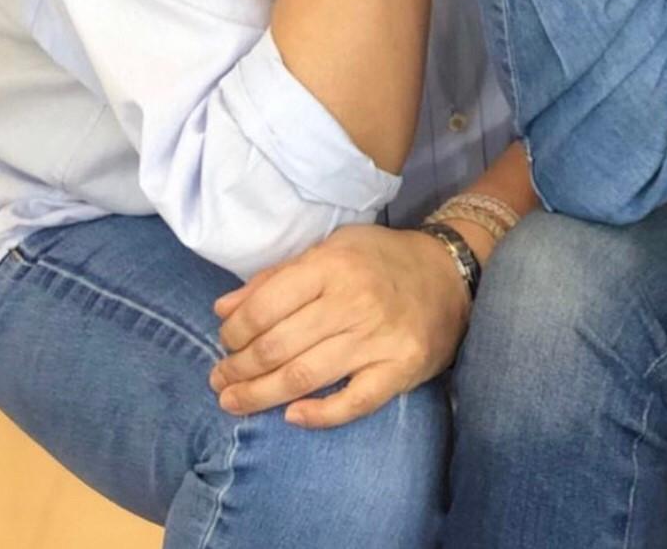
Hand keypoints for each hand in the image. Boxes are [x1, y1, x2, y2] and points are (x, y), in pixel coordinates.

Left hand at [208, 223, 470, 429]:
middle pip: (279, 347)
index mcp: (331, 265)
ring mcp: (377, 338)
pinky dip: (319, 415)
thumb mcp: (329, 250)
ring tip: (234, 402)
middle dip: (239, 369)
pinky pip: (353, 402)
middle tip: (219, 380)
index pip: (266, 305)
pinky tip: (292, 416)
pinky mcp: (400, 368)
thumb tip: (223, 311)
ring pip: (305, 377)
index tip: (224, 343)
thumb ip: (277, 279)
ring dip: (261, 395)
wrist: (447, 273)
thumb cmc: (378, 260)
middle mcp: (352, 301)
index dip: (235, 332)